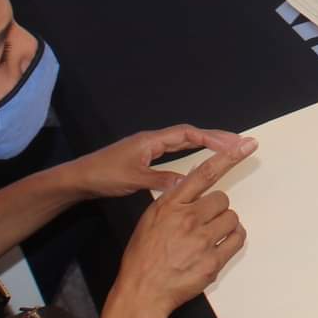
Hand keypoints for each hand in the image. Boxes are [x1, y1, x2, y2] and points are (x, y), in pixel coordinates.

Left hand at [71, 125, 245, 200]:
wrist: (79, 178)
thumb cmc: (103, 176)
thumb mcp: (133, 180)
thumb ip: (161, 180)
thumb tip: (189, 184)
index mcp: (151, 141)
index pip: (188, 134)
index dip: (212, 138)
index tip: (232, 143)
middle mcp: (152, 140)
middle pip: (189, 134)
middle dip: (215, 137)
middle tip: (238, 142)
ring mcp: (148, 147)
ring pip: (182, 141)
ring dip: (205, 142)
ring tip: (226, 147)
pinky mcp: (144, 156)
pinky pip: (175, 149)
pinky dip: (191, 150)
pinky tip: (198, 158)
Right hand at [114, 136, 253, 316]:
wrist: (142, 291)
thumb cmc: (143, 256)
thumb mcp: (151, 219)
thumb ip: (174, 200)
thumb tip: (190, 185)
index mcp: (170, 205)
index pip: (204, 174)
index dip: (228, 157)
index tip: (246, 144)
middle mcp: (188, 219)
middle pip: (222, 199)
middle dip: (216, 209)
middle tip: (204, 222)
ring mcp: (202, 241)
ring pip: (232, 218)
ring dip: (225, 224)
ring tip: (209, 236)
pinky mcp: (213, 262)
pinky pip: (237, 240)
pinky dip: (233, 239)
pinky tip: (220, 245)